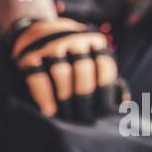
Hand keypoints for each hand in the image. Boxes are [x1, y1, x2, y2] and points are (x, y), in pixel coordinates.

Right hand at [7, 17, 125, 121]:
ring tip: (67, 116)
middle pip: (83, 70)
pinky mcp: (29, 55)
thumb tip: (122, 103)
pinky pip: (39, 78)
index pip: (104, 66)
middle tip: (83, 117)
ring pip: (61, 73)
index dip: (104, 91)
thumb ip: (105, 78)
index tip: (101, 111)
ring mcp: (50, 45)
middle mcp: (73, 39)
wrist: (36, 35)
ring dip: (65, 98)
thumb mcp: (90, 59)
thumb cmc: (71, 58)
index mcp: (94, 40)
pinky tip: (49, 111)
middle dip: (84, 97)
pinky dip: (45, 97)